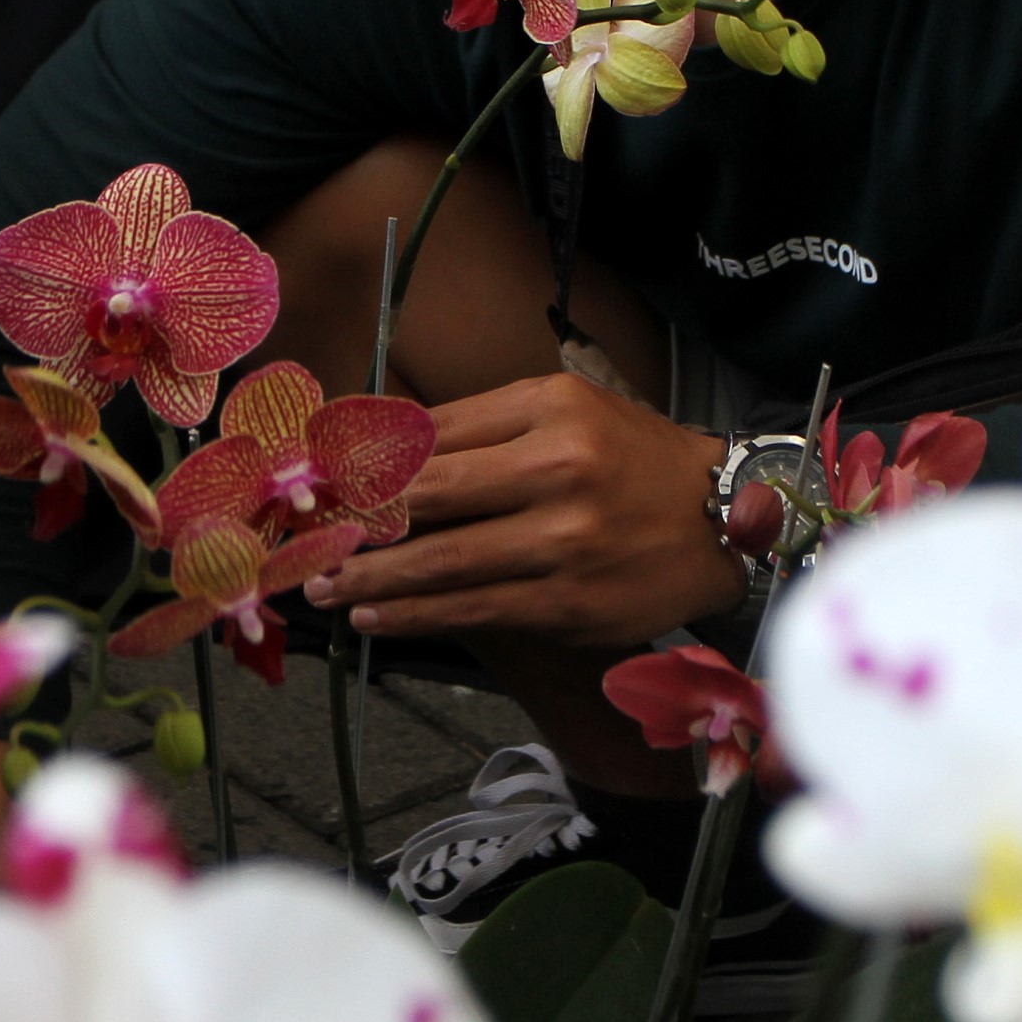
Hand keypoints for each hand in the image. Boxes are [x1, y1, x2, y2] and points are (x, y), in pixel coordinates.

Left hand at [303, 371, 744, 645]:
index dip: (363, 456)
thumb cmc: (632, 458)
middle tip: (301, 533)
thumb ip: (481, 423)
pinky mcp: (567, 601)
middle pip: (428, 492)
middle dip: (354, 517)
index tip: (314, 474)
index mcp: (551, 408)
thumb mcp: (566, 410)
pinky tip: (373, 614)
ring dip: (369, 576)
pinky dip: (413, 614)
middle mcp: (558, 468)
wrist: (720, 519)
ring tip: (322, 584)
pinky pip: (472, 608)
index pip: (433, 431)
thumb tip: (380, 437)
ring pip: (442, 560)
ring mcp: (563, 540)